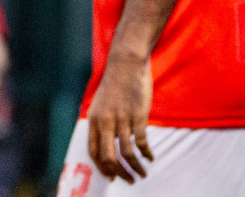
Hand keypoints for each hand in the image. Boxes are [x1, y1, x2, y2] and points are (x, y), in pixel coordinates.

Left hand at [87, 51, 153, 182]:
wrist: (126, 63)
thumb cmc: (115, 83)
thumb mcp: (101, 103)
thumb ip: (102, 122)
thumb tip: (108, 144)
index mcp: (94, 119)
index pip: (93, 152)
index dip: (102, 168)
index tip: (111, 177)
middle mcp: (105, 122)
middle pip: (109, 157)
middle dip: (119, 173)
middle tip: (129, 180)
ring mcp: (122, 119)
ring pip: (126, 153)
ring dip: (135, 168)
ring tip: (142, 174)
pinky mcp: (138, 116)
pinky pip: (141, 142)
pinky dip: (146, 154)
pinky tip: (150, 157)